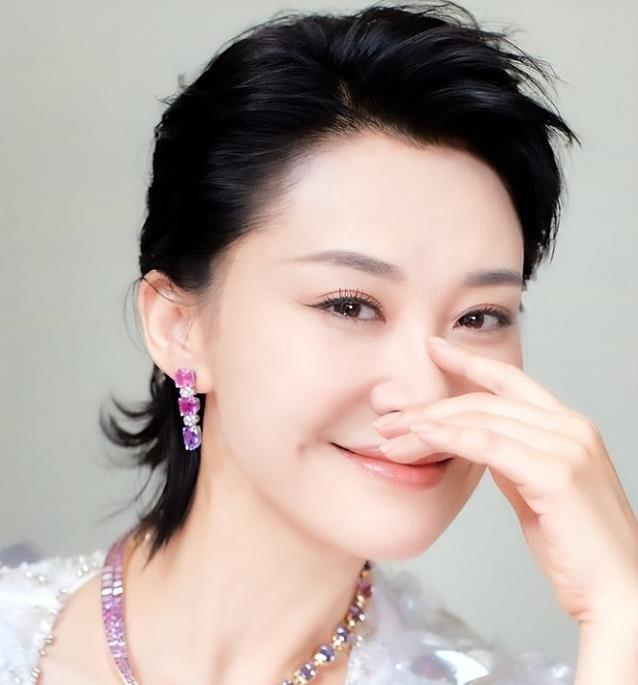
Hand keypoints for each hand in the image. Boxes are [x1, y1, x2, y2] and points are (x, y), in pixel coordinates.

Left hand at [374, 336, 637, 625]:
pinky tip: (421, 440)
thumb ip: (511, 458)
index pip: (511, 380)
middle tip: (389, 419)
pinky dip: (450, 438)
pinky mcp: (556, 474)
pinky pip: (489, 445)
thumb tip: (475, 440)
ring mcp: (567, 447)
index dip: (470, 361)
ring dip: (428, 426)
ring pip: (481, 420)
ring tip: (391, 437)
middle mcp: (571, 428)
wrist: (619, 594)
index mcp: (569, 427)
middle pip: (485, 401)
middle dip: (431, 408)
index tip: (435, 348)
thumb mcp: (537, 491)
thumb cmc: (576, 548)